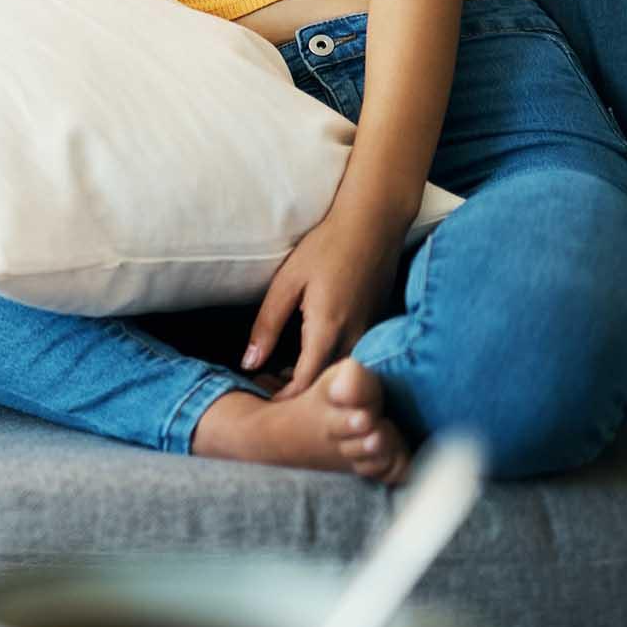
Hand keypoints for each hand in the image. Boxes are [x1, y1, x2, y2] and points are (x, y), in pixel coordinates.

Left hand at [241, 208, 406, 400]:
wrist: (373, 224)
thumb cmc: (326, 247)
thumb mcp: (286, 283)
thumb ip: (267, 325)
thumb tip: (249, 363)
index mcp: (328, 329)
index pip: (306, 384)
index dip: (284, 399)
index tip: (261, 403)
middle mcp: (355, 338)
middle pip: (325, 384)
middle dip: (296, 395)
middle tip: (265, 390)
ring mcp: (371, 332)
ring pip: (340, 372)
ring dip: (313, 380)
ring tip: (279, 375)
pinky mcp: (378, 324)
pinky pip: (354, 356)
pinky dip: (330, 364)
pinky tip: (307, 356)